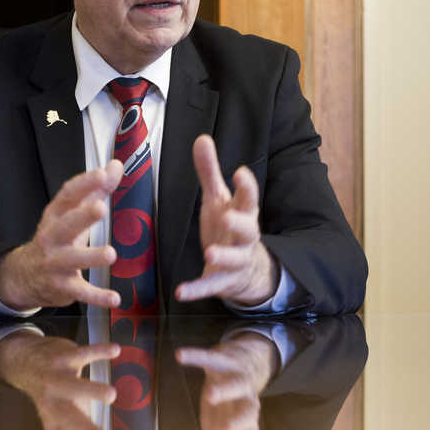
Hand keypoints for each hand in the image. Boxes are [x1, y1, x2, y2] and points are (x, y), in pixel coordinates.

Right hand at [0, 161, 123, 310]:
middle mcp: (52, 237)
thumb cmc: (55, 240)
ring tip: (111, 254)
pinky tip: (114, 298)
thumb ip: (96, 190)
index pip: (68, 195)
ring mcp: (55, 263)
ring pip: (72, 259)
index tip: (105, 173)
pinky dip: (97, 296)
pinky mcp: (62, 287)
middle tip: (100, 208)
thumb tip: (116, 166)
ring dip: (91, 257)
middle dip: (82, 216)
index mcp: (56, 215)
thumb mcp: (70, 213)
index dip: (86, 183)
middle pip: (66, 224)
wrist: (24, 276)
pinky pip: (81, 292)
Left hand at [0, 332, 122, 429]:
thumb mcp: (69, 420)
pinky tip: (115, 350)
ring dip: (89, 390)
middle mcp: (52, 404)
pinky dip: (97, 352)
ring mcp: (56, 379)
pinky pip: (81, 354)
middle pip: (66, 418)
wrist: (26, 362)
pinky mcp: (62, 356)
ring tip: (112, 395)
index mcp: (54, 423)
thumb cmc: (56, 397)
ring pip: (70, 385)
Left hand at [175, 136, 278, 304]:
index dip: (246, 186)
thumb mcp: (218, 200)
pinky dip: (197, 289)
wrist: (247, 271)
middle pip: (248, 230)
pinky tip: (181, 292)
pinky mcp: (222, 282)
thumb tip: (201, 138)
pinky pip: (211, 286)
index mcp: (242, 214)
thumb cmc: (229, 227)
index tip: (240, 172)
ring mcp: (234, 261)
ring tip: (210, 252)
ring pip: (234, 259)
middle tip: (227, 216)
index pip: (248, 198)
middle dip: (238, 223)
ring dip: (223, 256)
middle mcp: (243, 238)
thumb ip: (209, 172)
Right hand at [176, 332, 277, 429]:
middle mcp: (245, 402)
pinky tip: (179, 355)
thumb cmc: (228, 407)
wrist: (240, 365)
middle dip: (237, 421)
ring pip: (234, 384)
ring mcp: (235, 380)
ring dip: (223, 389)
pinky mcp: (222, 360)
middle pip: (248, 412)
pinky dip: (197, 356)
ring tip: (208, 394)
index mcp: (244, 423)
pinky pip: (210, 358)